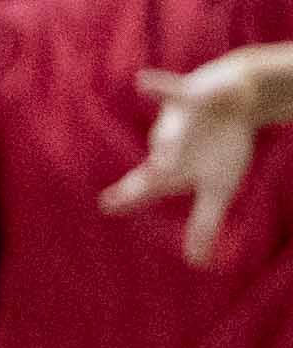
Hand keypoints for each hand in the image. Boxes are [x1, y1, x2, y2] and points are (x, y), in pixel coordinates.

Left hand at [105, 43, 292, 266]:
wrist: (239, 97)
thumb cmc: (222, 145)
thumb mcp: (219, 188)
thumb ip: (205, 224)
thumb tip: (198, 265)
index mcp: (169, 167)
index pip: (144, 188)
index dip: (126, 198)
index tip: (107, 207)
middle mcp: (167, 143)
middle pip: (157, 162)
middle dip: (146, 179)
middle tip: (120, 197)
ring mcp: (178, 119)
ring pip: (170, 132)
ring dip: (168, 144)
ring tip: (164, 161)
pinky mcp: (195, 93)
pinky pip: (175, 89)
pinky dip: (162, 87)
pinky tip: (141, 82)